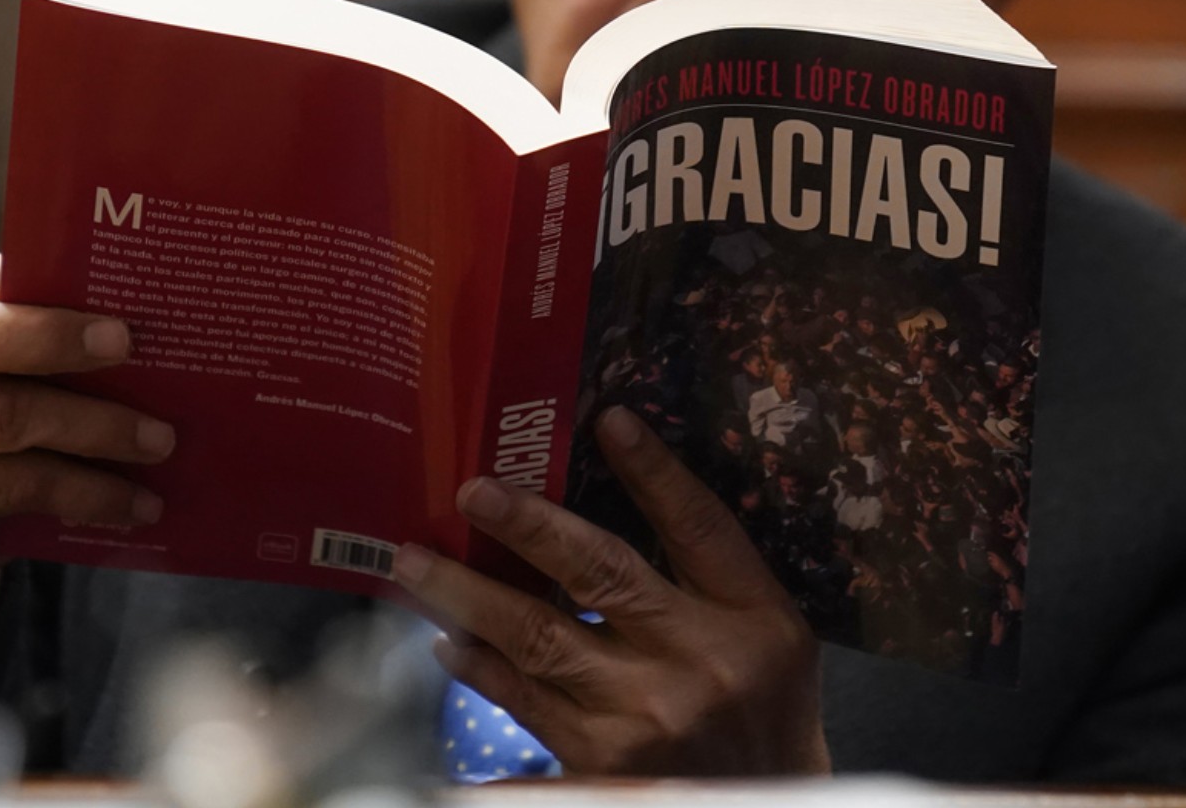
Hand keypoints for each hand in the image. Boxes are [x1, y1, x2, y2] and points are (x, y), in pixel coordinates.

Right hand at [0, 254, 174, 641]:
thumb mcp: (0, 349)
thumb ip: (42, 318)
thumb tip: (147, 308)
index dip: (47, 295)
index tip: (119, 311)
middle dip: (53, 340)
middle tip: (131, 346)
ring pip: (8, 420)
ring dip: (98, 429)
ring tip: (161, 439)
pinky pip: (21, 487)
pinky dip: (91, 493)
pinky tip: (140, 501)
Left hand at [391, 407, 828, 775]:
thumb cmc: (765, 712)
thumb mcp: (769, 634)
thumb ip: (709, 569)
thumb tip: (619, 478)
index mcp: (755, 618)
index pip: (699, 525)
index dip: (654, 471)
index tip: (609, 420)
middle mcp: (700, 663)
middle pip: (602, 572)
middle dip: (528, 525)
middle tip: (472, 490)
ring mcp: (645, 719)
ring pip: (539, 639)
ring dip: (468, 595)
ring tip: (416, 562)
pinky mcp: (600, 766)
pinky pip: (523, 706)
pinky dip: (480, 671)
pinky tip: (445, 646)